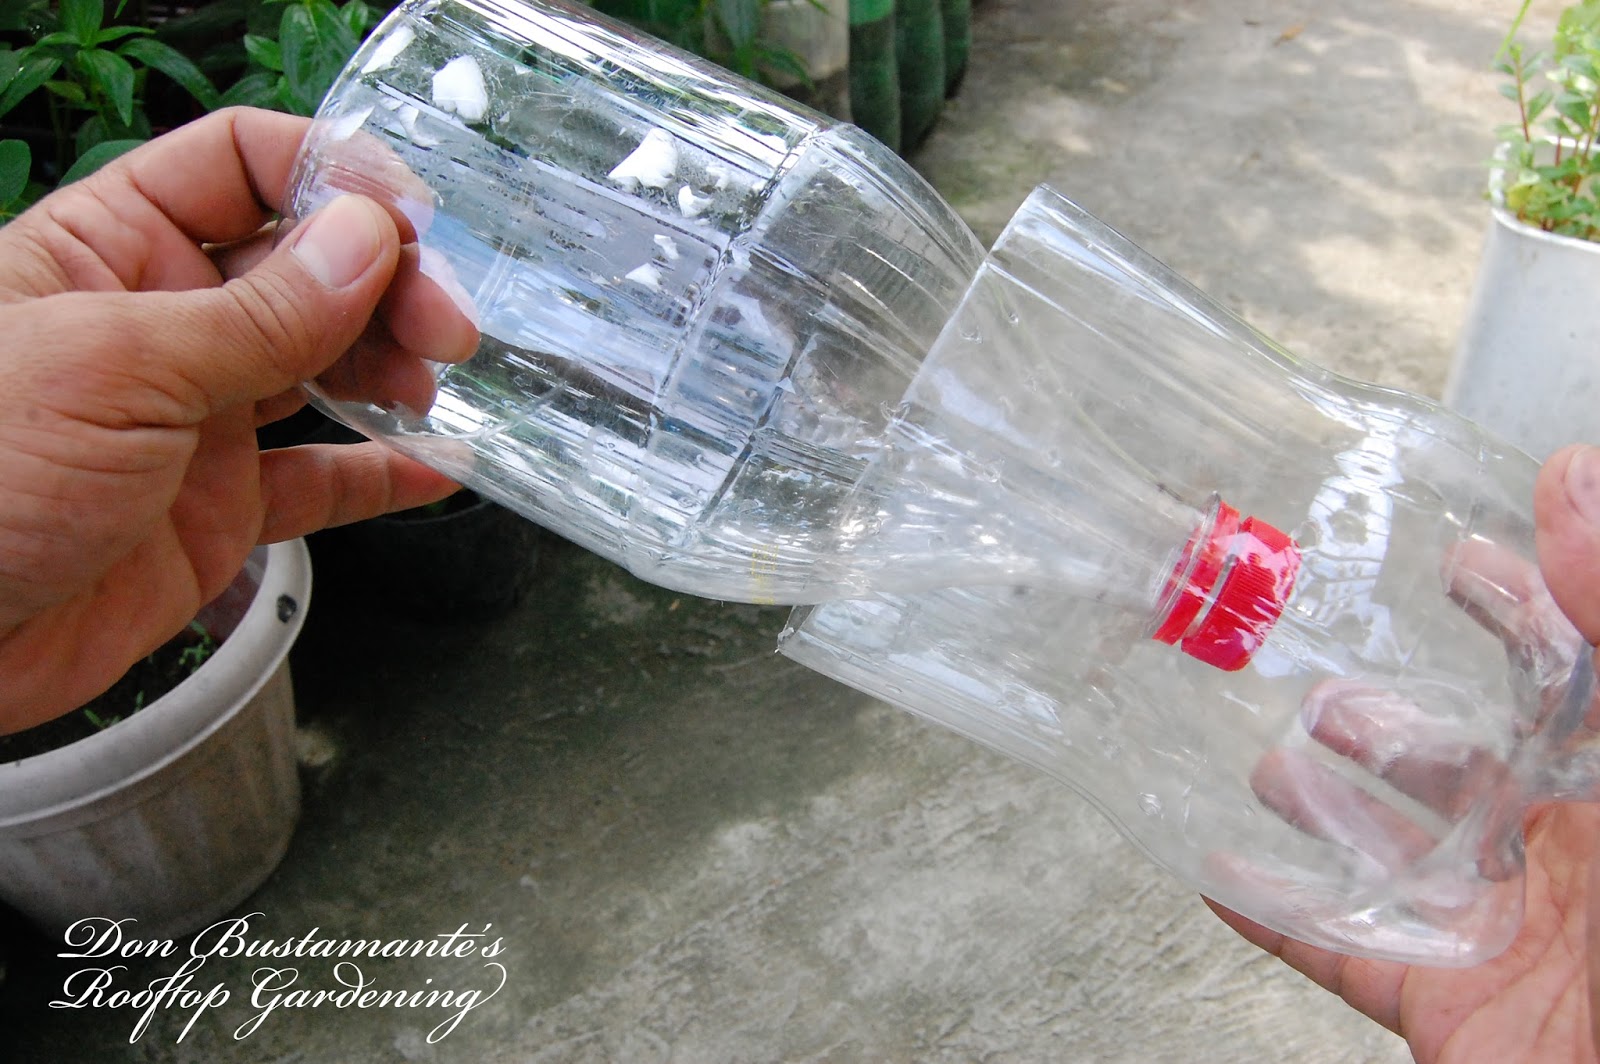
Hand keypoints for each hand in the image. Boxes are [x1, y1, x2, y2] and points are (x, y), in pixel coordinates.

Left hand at [0, 107, 478, 731]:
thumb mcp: (115, 369)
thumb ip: (257, 314)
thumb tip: (367, 243)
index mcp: (108, 251)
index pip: (237, 167)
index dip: (331, 179)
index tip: (410, 221)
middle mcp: (161, 325)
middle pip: (303, 268)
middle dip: (385, 285)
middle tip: (445, 329)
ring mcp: (194, 419)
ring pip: (324, 367)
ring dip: (391, 369)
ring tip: (427, 391)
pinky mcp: (219, 512)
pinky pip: (320, 481)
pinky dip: (381, 475)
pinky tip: (435, 467)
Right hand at [1210, 444, 1599, 1062]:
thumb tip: (1575, 479)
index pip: (1566, 669)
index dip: (1516, 606)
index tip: (1455, 555)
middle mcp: (1569, 845)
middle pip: (1462, 763)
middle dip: (1388, 717)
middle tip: (1324, 676)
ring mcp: (1508, 927)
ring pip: (1397, 852)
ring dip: (1325, 807)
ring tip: (1264, 761)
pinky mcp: (1452, 1000)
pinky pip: (1344, 948)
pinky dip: (1278, 912)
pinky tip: (1219, 873)